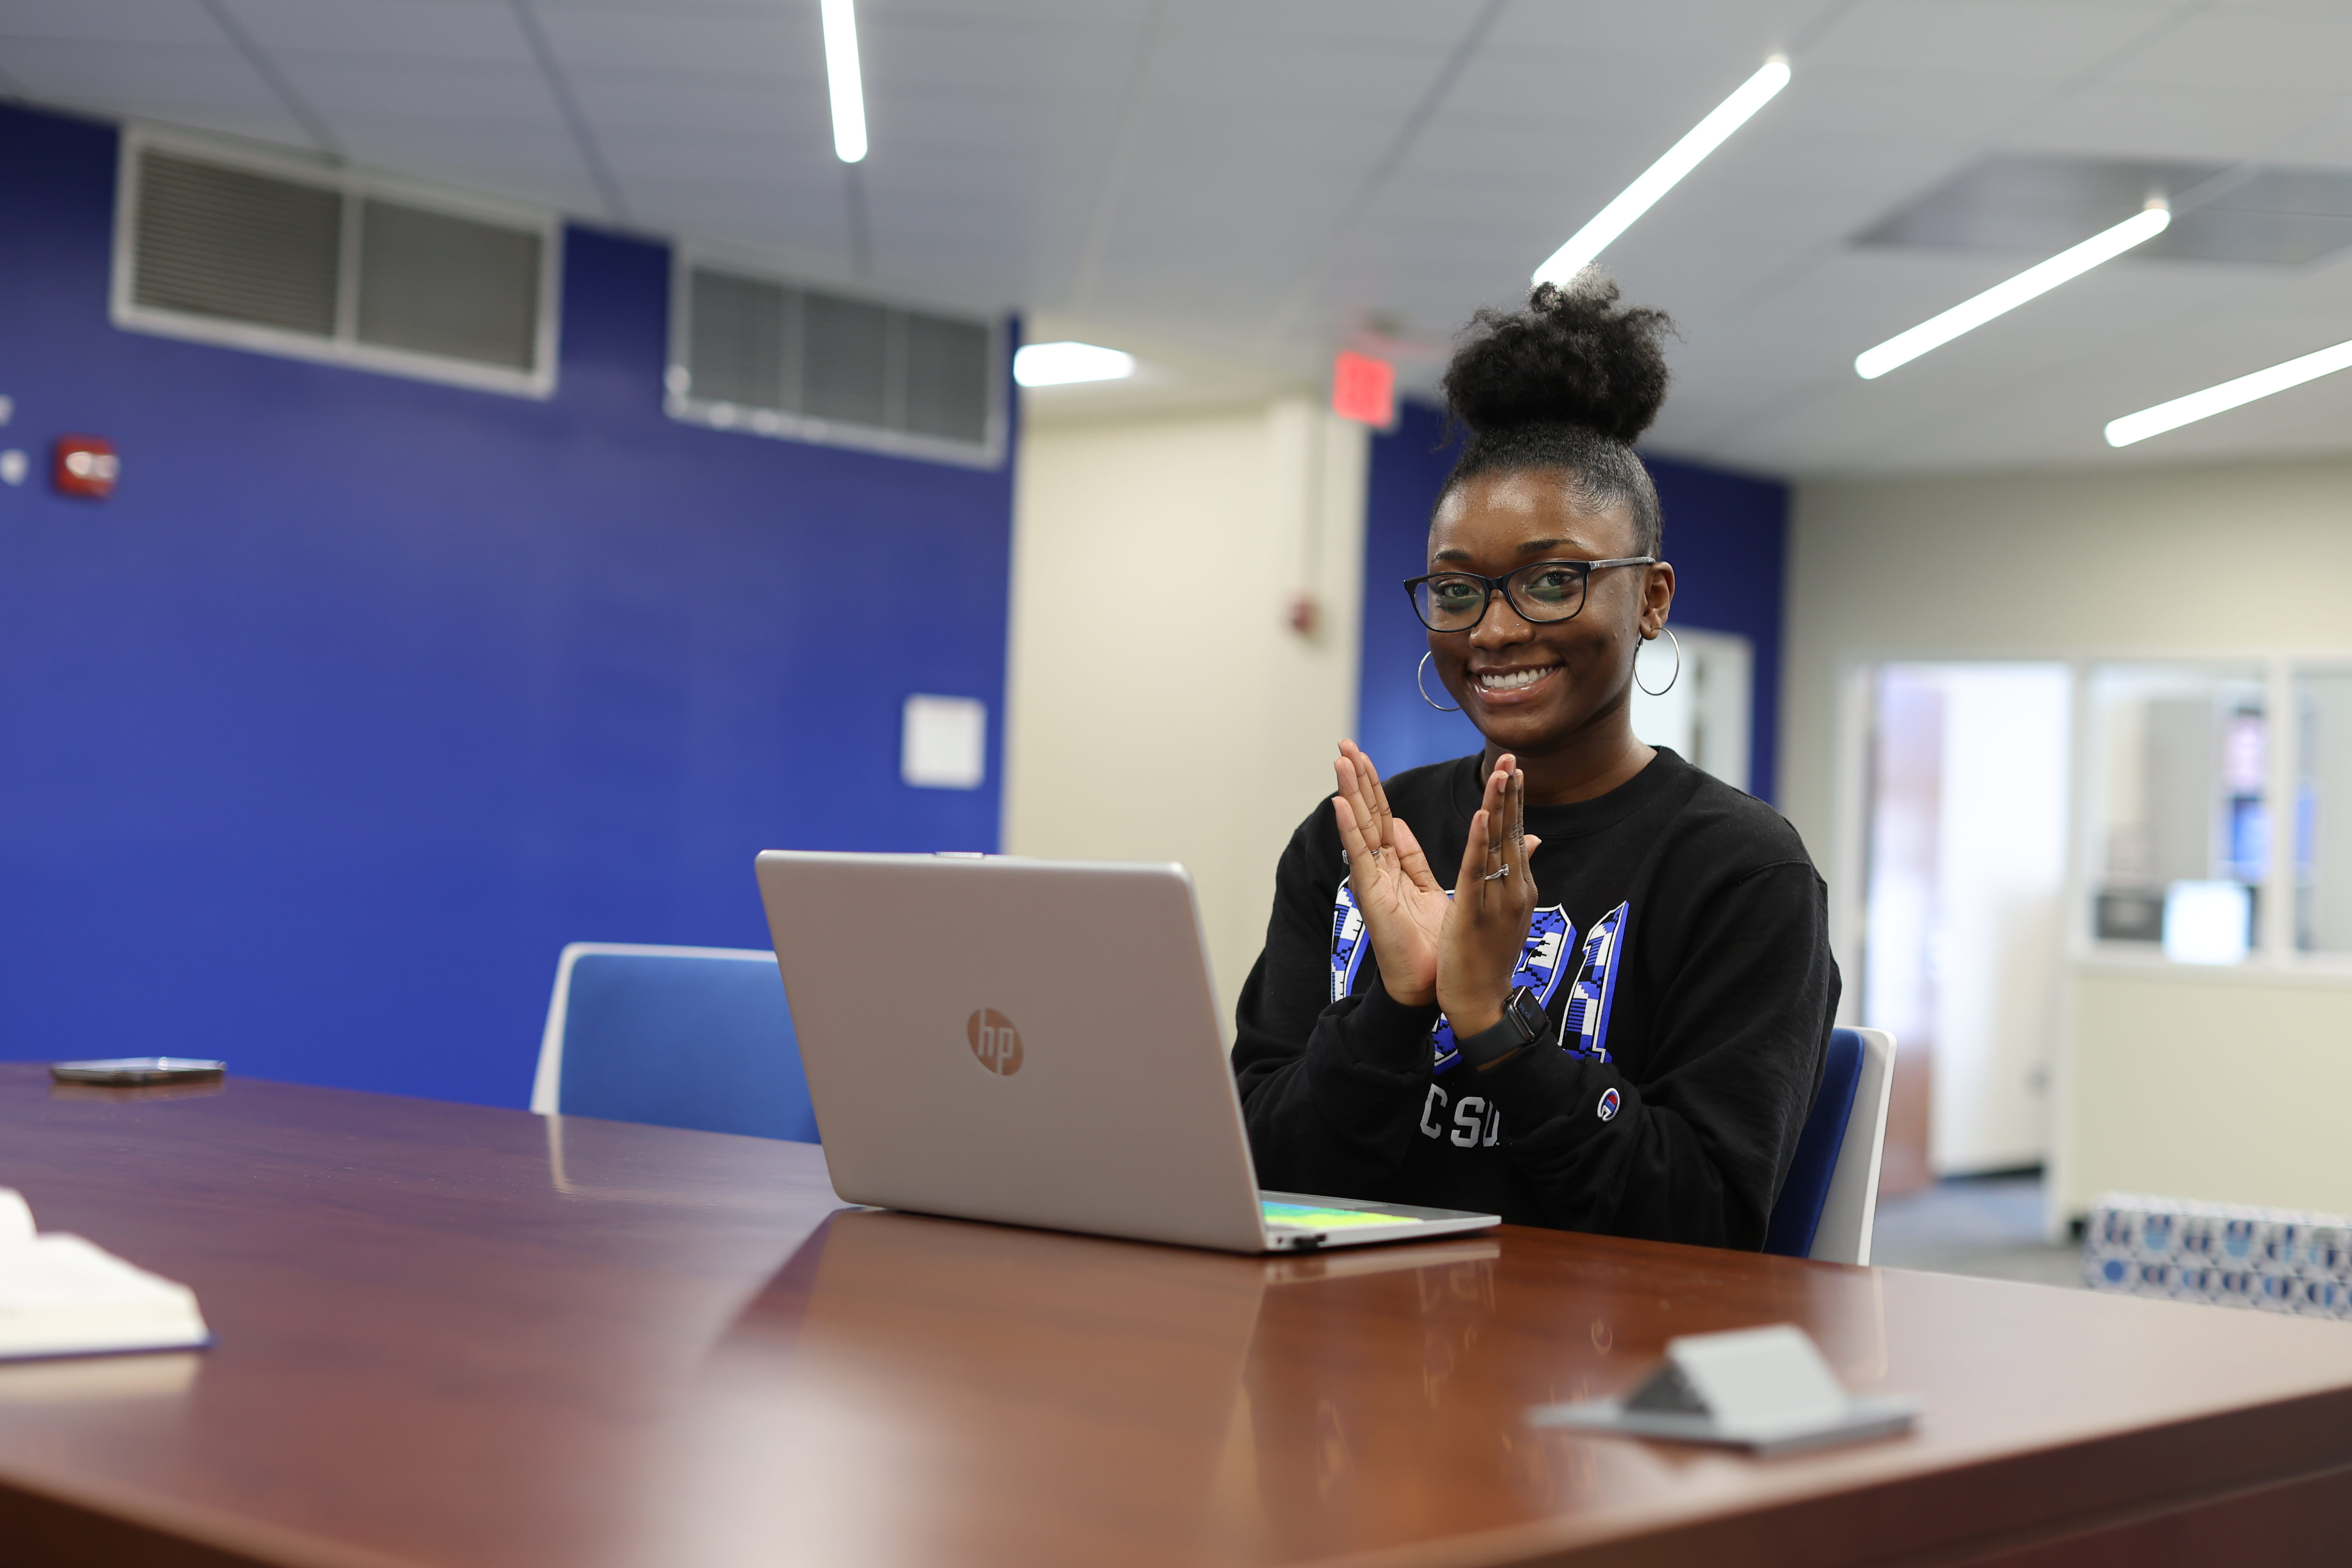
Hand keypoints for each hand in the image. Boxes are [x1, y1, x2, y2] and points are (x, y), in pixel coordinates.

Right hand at [1331, 741, 1448, 1006]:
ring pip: (1359, 827)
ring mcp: (1372, 881)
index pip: (1382, 817)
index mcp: (1395, 866)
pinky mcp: (1371, 895)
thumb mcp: (1432, 888)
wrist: (1434, 983)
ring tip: (1340, 759)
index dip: (1374, 786)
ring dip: (1350, 792)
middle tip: (1344, 744)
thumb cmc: (1434, 944)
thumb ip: (1417, 858)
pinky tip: (1339, 803)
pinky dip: (1348, 829)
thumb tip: (1400, 825)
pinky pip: (1359, 856)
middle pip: (1367, 815)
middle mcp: (1379, 870)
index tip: (1364, 756)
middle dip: (1357, 778)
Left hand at [1436, 756, 1543, 1037]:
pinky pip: (1477, 870)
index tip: (1513, 768)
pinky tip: (1480, 816)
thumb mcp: (1509, 910)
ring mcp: (1498, 900)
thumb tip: (1532, 839)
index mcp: (1518, 886)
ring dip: (1498, 806)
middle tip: (1510, 755)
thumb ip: (1519, 872)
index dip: (1514, 801)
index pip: (1517, 835)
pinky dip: (1479, 842)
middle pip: (1512, 832)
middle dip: (1511, 793)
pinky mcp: (1474, 912)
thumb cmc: (1490, 956)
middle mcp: (1514, 889)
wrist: (1482, 1001)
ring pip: (1498, 845)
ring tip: (1499, 772)